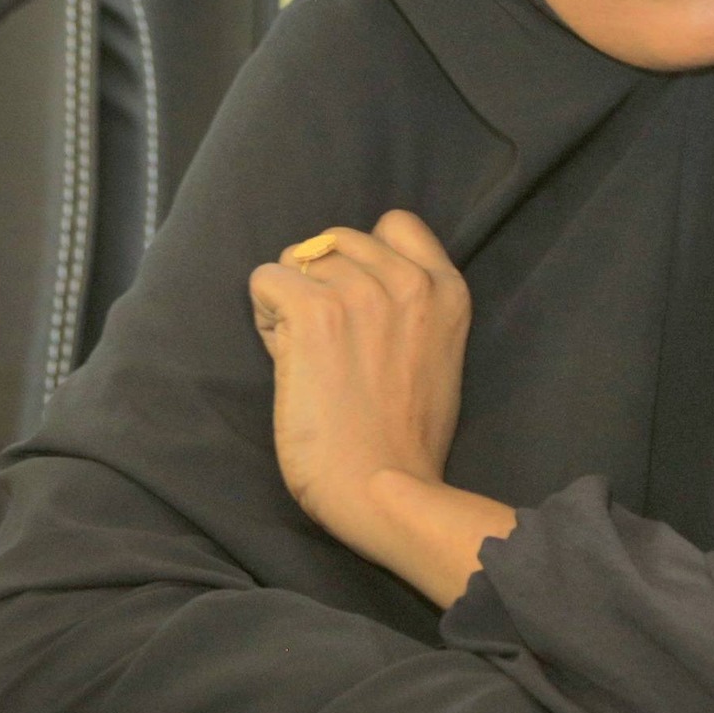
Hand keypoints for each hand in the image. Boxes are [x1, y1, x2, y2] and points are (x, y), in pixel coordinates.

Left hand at [250, 211, 512, 604]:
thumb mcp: (438, 355)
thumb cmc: (405, 442)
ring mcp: (362, 293)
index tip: (360, 304)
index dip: (365, 258)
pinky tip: (286, 359)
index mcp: (448, 291)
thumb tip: (354, 284)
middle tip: (328, 343)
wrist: (383, 489)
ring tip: (306, 355)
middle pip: (336, 241)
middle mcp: (409, 281)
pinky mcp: (315, 314)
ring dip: (289, 302)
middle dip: (321, 282)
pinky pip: (265, 281)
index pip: (396, 224)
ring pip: (296, 260)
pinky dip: (265, 317)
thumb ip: (412, 310)